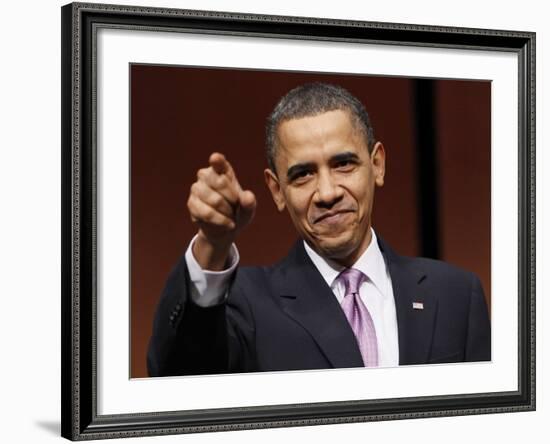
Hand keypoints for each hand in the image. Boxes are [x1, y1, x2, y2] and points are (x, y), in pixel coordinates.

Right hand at [187, 153, 255, 269]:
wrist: (224, 228)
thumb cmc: (238, 212)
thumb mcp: (247, 208)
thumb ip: (249, 202)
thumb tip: (248, 197)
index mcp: (222, 169)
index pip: (218, 161)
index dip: (217, 160)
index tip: (216, 159)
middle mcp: (206, 175)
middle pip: (220, 183)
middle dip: (232, 199)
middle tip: (236, 207)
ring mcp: (196, 188)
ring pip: (214, 200)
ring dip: (227, 213)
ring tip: (231, 217)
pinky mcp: (191, 203)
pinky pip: (206, 213)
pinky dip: (220, 221)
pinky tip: (225, 224)